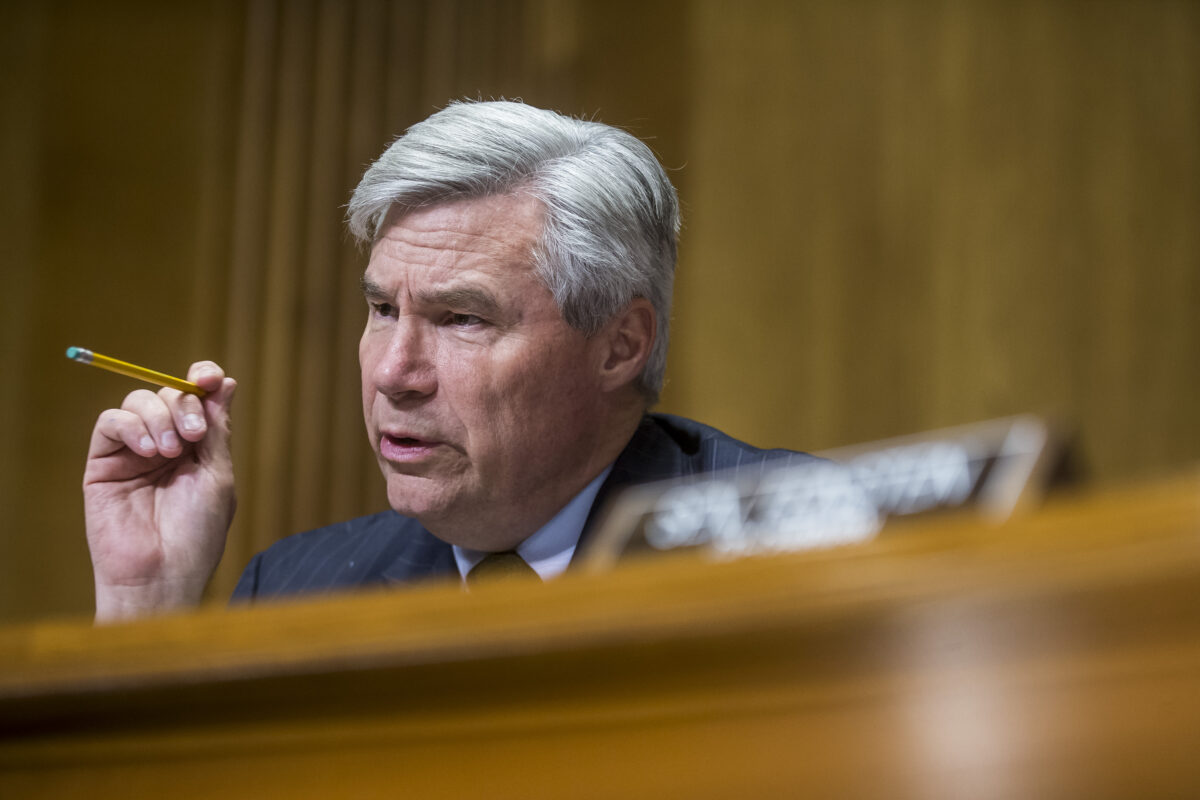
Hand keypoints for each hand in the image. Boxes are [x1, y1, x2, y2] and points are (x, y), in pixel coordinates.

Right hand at [83, 361, 236, 621]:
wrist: (162, 573)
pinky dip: (132, 426)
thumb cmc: (197, 533)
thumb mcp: (217, 475)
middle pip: (170, 393)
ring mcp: (134, 452)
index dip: (203, 378)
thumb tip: (226, 383)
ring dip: (159, 416)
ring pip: (139, 401)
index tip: (211, 378)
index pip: (198, 397)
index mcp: (199, 447)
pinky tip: (149, 452)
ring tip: (171, 452)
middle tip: (193, 436)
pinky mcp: (103, 463)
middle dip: (184, 404)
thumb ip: (217, 429)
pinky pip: (110, 422)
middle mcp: (167, 444)